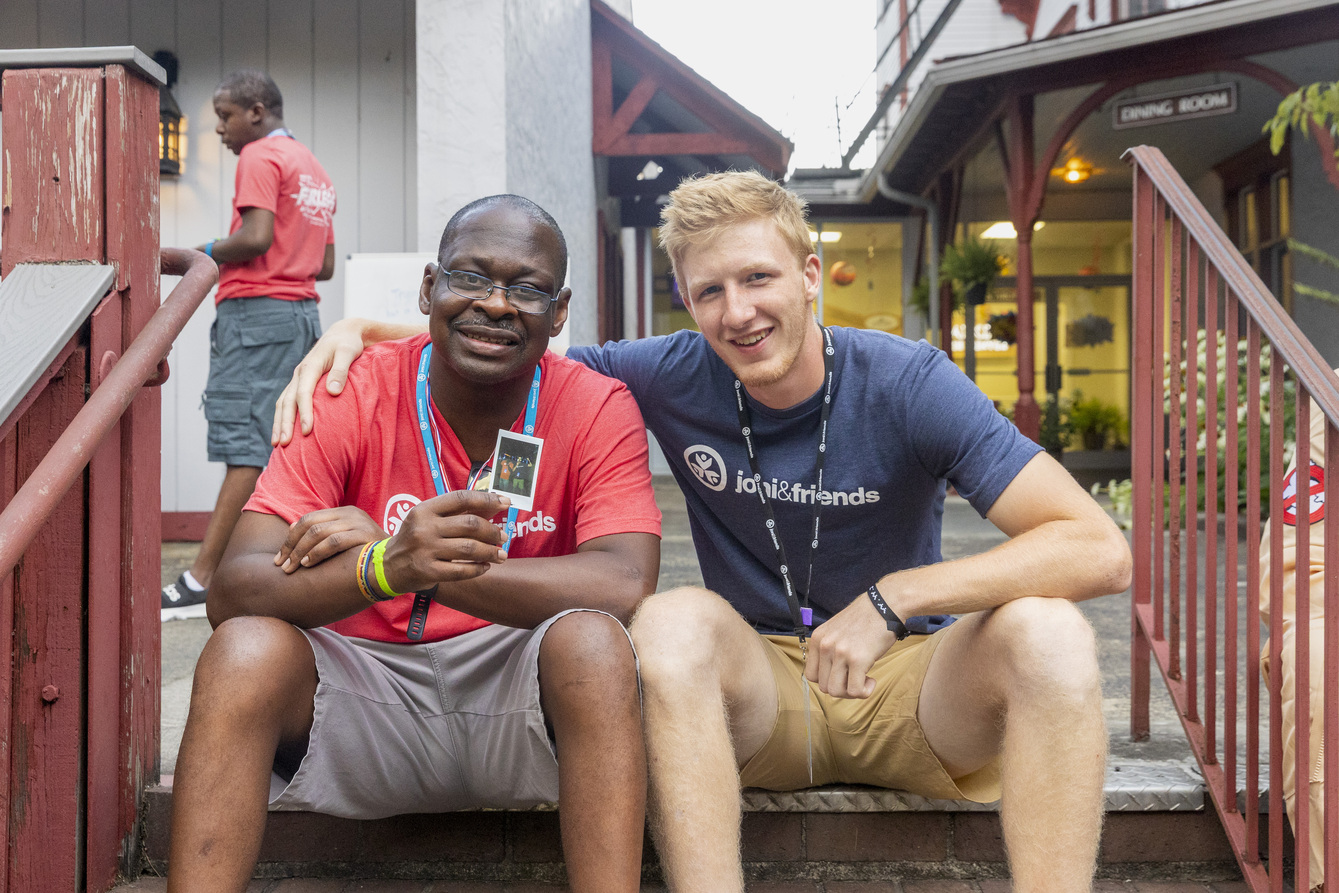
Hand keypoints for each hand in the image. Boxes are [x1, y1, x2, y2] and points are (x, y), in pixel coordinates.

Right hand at [271, 318, 370, 445]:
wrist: (342, 334)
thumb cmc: (348, 344)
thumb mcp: (349, 353)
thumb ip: (341, 371)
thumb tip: (333, 392)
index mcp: (310, 366)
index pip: (303, 393)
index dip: (304, 413)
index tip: (307, 431)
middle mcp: (299, 373)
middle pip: (287, 401)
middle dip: (284, 424)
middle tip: (283, 445)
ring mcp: (297, 379)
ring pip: (283, 403)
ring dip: (279, 423)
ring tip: (277, 445)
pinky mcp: (300, 383)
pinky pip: (287, 402)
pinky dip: (282, 417)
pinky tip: (282, 432)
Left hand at [275, 506, 384, 572]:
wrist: (401, 560)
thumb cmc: (370, 555)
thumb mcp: (348, 540)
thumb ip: (326, 535)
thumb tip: (292, 530)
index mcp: (344, 512)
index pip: (308, 519)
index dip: (290, 538)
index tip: (280, 557)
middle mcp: (350, 514)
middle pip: (310, 525)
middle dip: (292, 546)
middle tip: (282, 565)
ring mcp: (358, 523)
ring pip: (319, 532)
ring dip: (301, 551)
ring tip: (293, 566)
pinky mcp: (364, 535)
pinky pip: (334, 541)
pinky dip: (317, 552)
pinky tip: (308, 564)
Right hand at [382, 491, 511, 592]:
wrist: (387, 566)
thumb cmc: (415, 538)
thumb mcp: (428, 519)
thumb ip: (457, 512)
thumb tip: (492, 506)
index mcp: (425, 510)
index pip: (461, 498)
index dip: (487, 499)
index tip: (505, 502)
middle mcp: (424, 528)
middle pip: (470, 524)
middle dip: (492, 531)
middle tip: (503, 537)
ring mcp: (425, 550)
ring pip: (469, 548)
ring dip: (491, 551)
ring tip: (501, 554)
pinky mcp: (428, 571)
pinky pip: (462, 571)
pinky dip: (478, 568)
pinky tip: (485, 566)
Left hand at [805, 591, 899, 698]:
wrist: (885, 604)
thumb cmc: (865, 619)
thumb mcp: (837, 631)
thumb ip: (829, 650)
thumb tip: (830, 677)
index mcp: (817, 639)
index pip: (811, 675)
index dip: (827, 681)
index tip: (842, 676)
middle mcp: (825, 646)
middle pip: (823, 686)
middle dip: (841, 689)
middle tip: (856, 680)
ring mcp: (840, 653)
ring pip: (836, 691)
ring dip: (851, 692)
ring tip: (864, 680)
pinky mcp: (858, 659)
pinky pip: (854, 690)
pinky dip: (864, 692)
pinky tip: (872, 680)